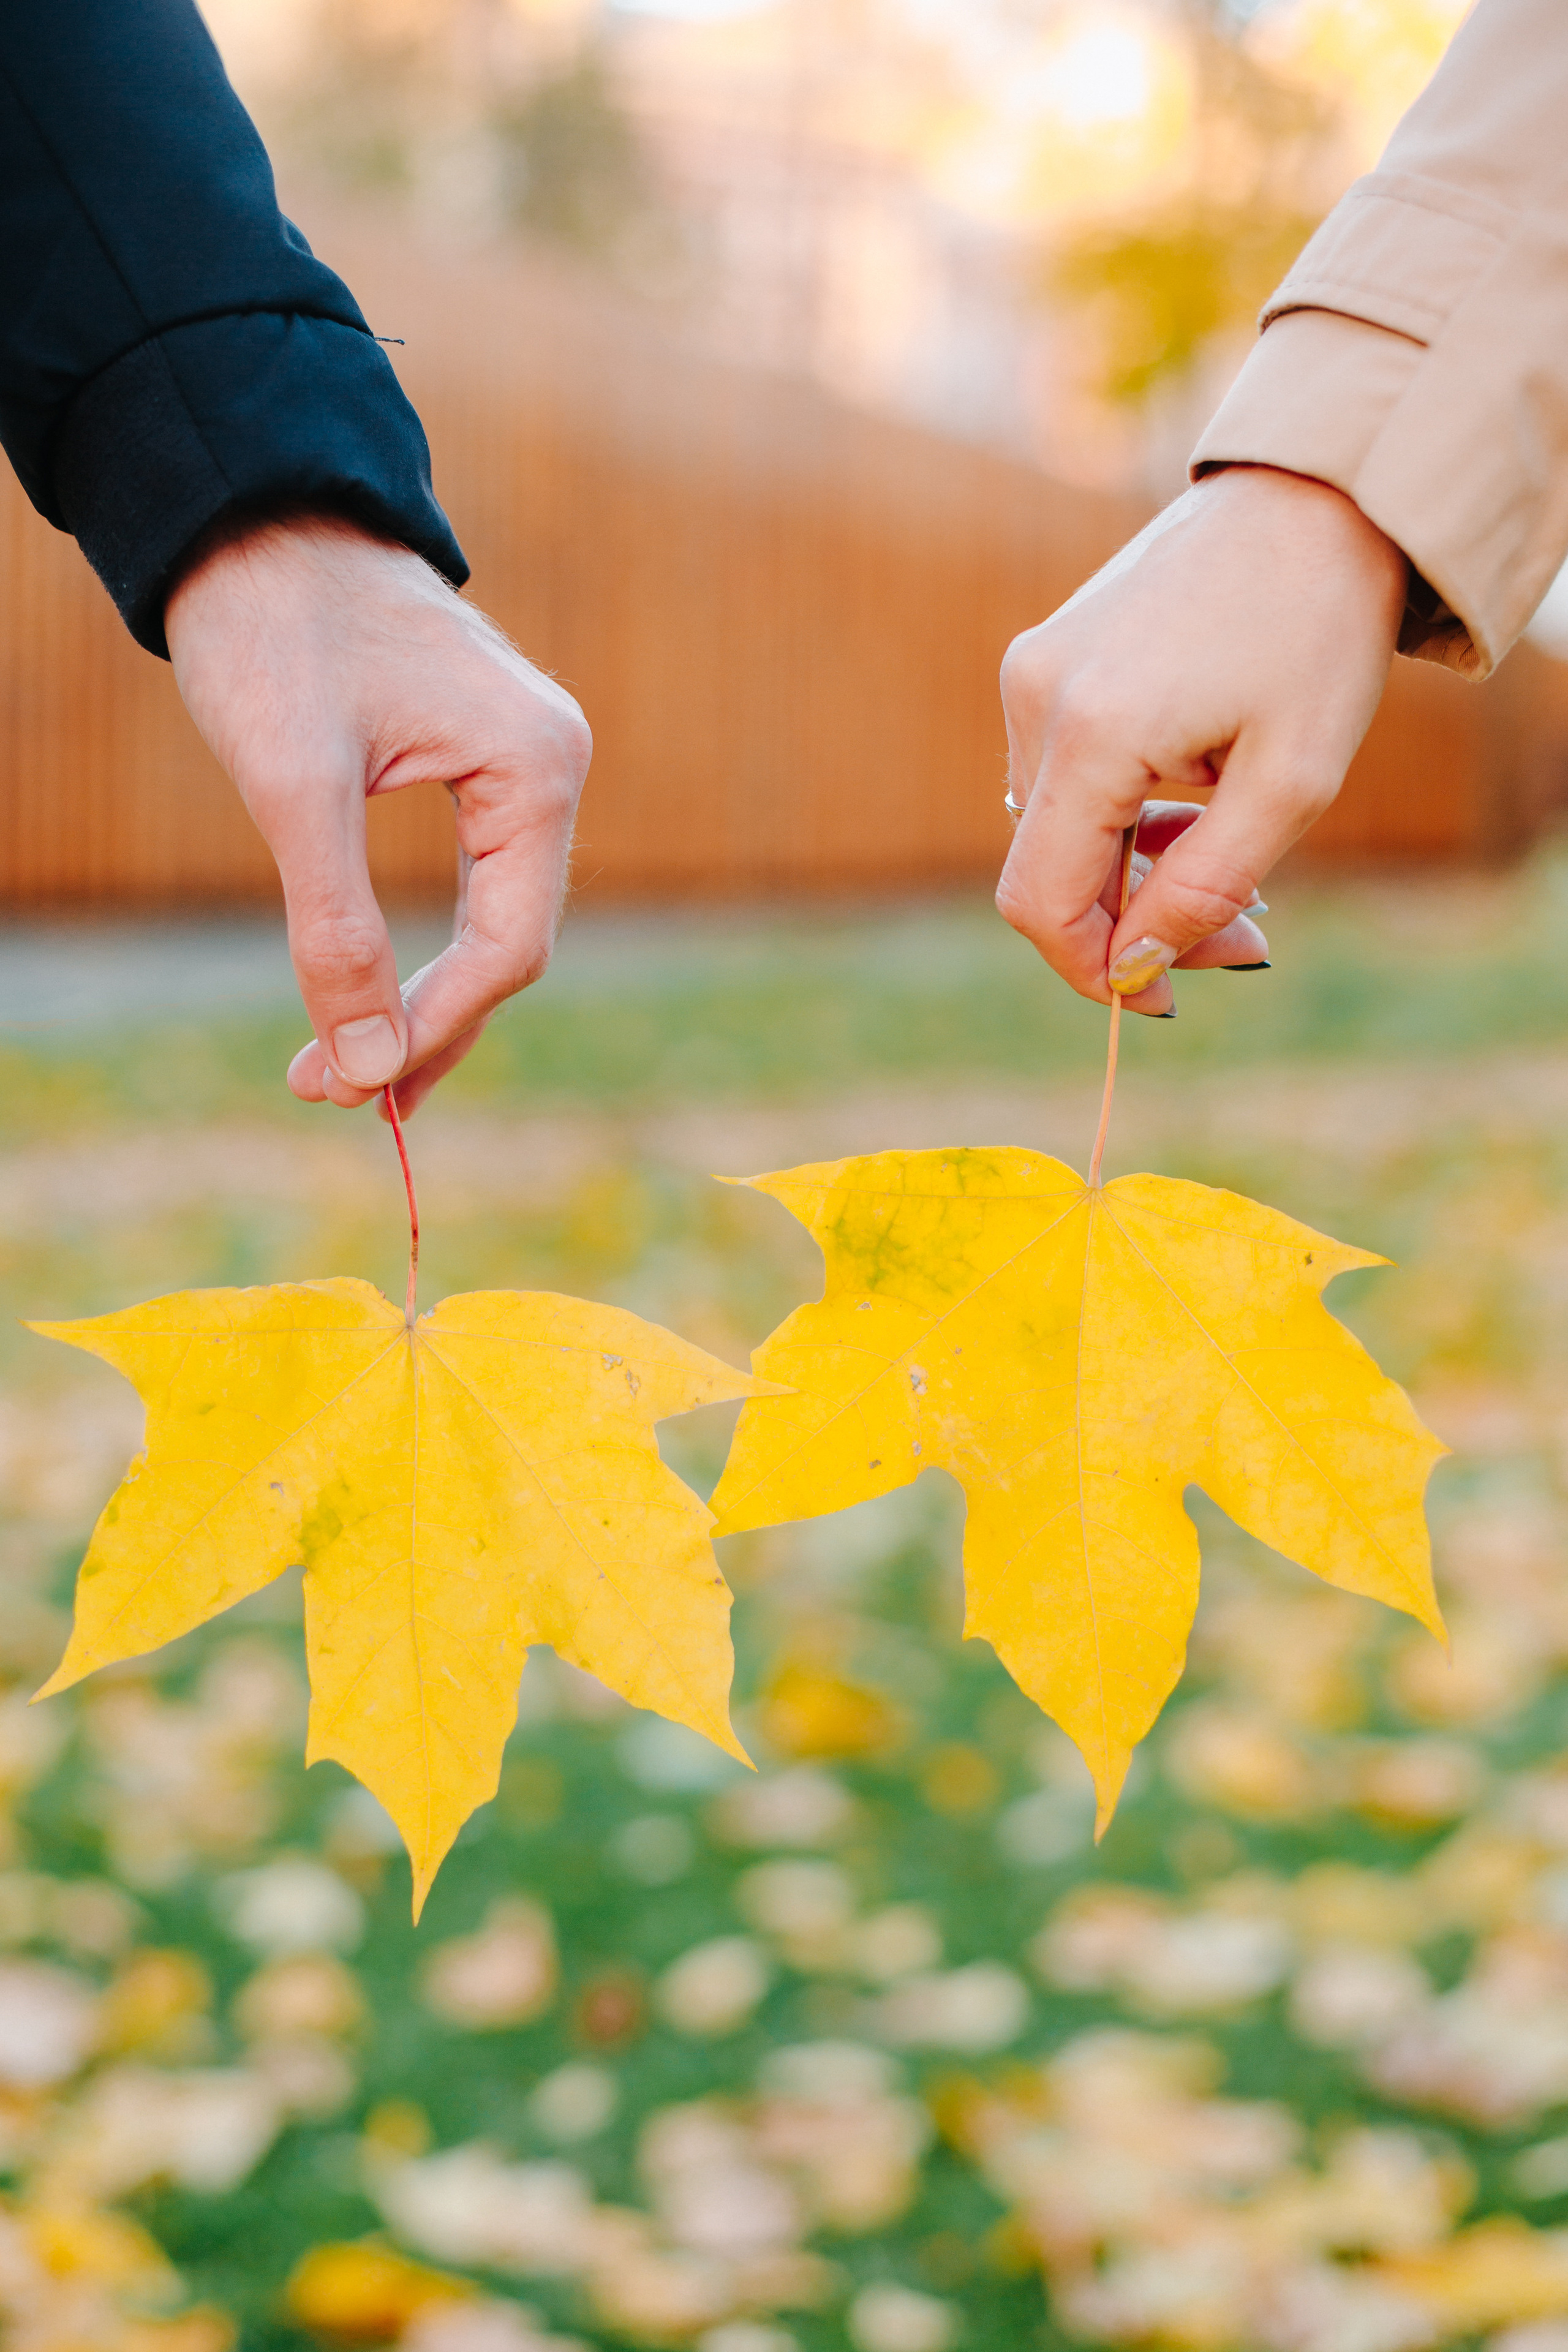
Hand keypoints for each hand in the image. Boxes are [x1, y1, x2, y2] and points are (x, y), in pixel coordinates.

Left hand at [165, 511, 590, 1114]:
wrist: (252, 513)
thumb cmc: (275, 628)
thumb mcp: (295, 787)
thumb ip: (337, 931)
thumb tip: (365, 1072)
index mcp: (539, 767)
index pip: (509, 945)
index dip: (431, 1029)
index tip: (347, 1087)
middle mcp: (551, 768)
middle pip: (510, 947)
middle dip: (422, 1030)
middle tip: (330, 1096)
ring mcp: (519, 767)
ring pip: (489, 923)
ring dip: (420, 1003)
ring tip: (343, 1072)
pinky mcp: (476, 765)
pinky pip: (470, 886)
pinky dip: (420, 949)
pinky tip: (369, 996)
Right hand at [996, 465, 1407, 1014]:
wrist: (1311, 500)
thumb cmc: (1318, 631)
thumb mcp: (1293, 780)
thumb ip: (1206, 886)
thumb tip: (1134, 971)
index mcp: (1091, 731)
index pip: (1040, 901)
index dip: (1092, 970)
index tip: (1161, 1000)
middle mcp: (1036, 700)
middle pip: (1046, 871)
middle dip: (1131, 922)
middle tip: (1242, 931)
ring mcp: (1030, 673)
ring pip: (1055, 828)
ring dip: (1131, 866)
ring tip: (1227, 846)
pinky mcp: (1042, 659)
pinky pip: (1061, 776)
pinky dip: (1119, 812)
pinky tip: (1192, 793)